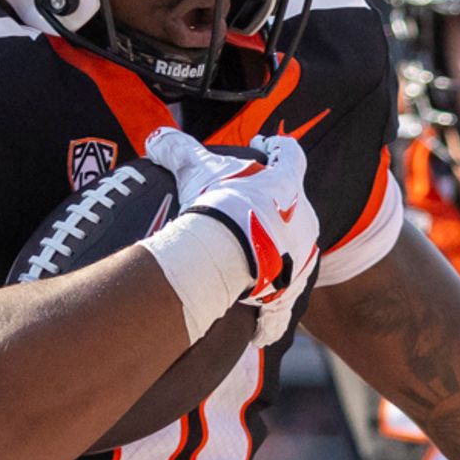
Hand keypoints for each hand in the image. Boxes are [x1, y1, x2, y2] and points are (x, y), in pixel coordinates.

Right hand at [142, 129, 318, 317]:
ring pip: (292, 253)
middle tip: (248, 211)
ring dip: (273, 254)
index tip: (263, 147)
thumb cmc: (217, 207)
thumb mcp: (194, 170)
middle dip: (274, 208)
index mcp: (287, 183)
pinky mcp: (290, 291)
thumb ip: (178, 149)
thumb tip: (156, 137)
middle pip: (294, 207)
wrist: (225, 256)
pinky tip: (256, 322)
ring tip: (247, 260)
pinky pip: (282, 305)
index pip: (290, 154)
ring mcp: (300, 256)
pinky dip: (269, 311)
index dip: (276, 148)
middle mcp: (303, 218)